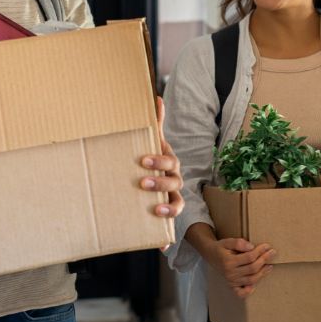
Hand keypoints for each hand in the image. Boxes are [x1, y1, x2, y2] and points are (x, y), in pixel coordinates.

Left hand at [139, 97, 184, 219]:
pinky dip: (169, 220)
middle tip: (143, 182)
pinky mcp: (169, 208)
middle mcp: (174, 177)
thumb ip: (156, 123)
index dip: (159, 160)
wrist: (149, 180)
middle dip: (160, 181)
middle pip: (175, 179)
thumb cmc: (150, 158)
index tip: (143, 161)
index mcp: (169, 161)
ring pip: (177, 197)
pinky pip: (175, 214)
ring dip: (168, 203)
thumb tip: (157, 98)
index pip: (170, 160)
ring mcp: (173, 193)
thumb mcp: (152, 142)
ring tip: (155, 206)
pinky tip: (159, 223)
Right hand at [204, 237, 275, 298]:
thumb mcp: (227, 241)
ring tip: (270, 265)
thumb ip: (238, 243)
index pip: (249, 257)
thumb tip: (251, 247)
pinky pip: (240, 293)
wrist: (210, 255)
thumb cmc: (221, 248)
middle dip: (264, 260)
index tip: (267, 246)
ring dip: (262, 273)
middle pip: (252, 268)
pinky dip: (247, 292)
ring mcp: (231, 281)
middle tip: (272, 253)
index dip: (260, 251)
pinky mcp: (232, 285)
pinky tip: (254, 287)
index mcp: (229, 261)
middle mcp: (230, 273)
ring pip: (251, 280)